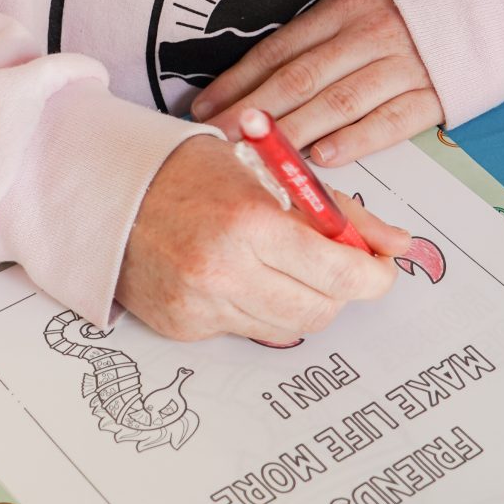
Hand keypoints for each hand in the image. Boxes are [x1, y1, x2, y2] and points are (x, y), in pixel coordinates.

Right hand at [116, 135, 406, 343]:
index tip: (378, 268)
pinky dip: (255, 308)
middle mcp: (224, 271)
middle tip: (332, 265)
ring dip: (298, 300)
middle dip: (338, 291)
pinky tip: (236, 275)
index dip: (373, 276)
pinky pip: (245, 331)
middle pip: (320, 311)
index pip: (340, 273)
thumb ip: (339, 211)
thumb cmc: (189, 172)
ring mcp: (201, 305)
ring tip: (277, 264)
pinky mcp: (183, 328)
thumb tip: (397, 244)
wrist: (106, 192)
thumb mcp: (269, 172)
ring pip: (286, 328)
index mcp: (251, 223)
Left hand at [188, 0, 441, 167]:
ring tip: (256, 153)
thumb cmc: (418, 4)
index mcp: (346, 6)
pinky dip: (356, 140)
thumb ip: (319, 34)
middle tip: (215, 140)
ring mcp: (404, 65)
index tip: (204, 108)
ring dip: (293, 131)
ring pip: (338, 102)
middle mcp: (370, 34)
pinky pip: (391, 121)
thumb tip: (259, 77)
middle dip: (252, 113)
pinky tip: (323, 157)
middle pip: (300, 78)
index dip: (239, 80)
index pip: (280, 48)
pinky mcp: (435, 93)